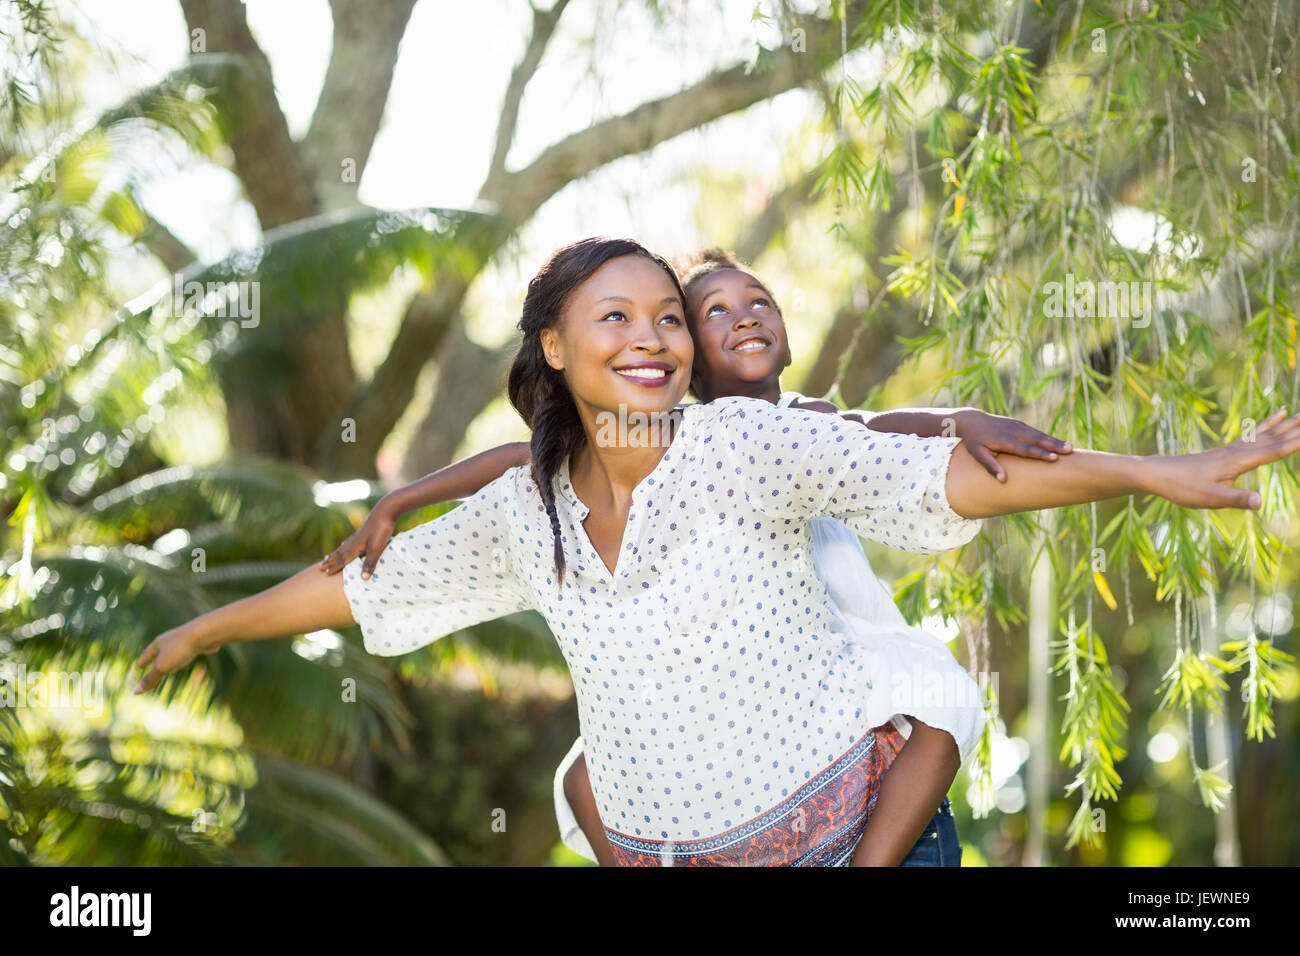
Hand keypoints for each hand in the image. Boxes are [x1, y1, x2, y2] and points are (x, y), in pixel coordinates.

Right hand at [133, 621, 220, 694]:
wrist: (204, 633)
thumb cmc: (180, 649)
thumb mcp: (163, 667)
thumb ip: (151, 679)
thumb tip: (135, 692)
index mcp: (159, 642)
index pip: (147, 654)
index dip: (143, 661)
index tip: (138, 666)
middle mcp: (171, 638)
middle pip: (160, 649)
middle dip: (155, 656)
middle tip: (150, 660)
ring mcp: (185, 639)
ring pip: (175, 649)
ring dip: (171, 655)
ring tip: (169, 659)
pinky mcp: (199, 642)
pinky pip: (189, 650)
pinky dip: (186, 654)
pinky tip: (190, 655)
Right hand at [318, 498, 397, 578]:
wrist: (386, 511)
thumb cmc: (381, 530)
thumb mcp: (376, 549)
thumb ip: (370, 563)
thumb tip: (362, 579)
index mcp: (356, 546)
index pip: (343, 559)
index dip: (334, 566)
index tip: (325, 572)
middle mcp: (355, 541)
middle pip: (340, 553)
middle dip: (330, 561)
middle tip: (319, 566)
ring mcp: (359, 535)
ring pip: (344, 546)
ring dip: (336, 553)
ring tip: (328, 556)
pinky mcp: (365, 530)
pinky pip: (351, 540)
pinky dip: (346, 544)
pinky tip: (345, 543)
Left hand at [953, 409, 1072, 480]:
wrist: (972, 420)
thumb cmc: (974, 441)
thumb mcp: (977, 454)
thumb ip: (990, 466)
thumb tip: (1003, 480)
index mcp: (1004, 440)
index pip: (1025, 449)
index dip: (1040, 454)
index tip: (1054, 458)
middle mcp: (1014, 431)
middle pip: (1036, 440)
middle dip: (1054, 446)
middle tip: (1070, 451)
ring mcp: (1018, 426)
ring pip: (1039, 435)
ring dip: (1054, 441)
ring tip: (1070, 447)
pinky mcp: (1020, 424)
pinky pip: (1036, 432)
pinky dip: (1048, 437)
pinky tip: (1059, 443)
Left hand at [1144, 408, 1299, 508]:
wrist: (1157, 473)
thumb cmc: (1182, 487)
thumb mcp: (1210, 498)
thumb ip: (1236, 499)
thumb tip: (1260, 502)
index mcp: (1237, 461)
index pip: (1273, 451)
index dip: (1294, 443)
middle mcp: (1236, 451)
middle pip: (1272, 438)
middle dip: (1293, 430)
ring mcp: (1230, 449)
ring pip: (1262, 435)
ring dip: (1282, 426)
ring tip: (1297, 415)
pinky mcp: (1224, 452)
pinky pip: (1251, 436)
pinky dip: (1264, 427)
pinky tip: (1268, 423)